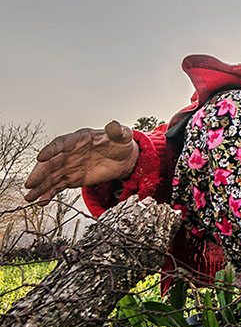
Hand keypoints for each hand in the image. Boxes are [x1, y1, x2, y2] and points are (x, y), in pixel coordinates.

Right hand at [24, 121, 138, 202]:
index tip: (41, 157)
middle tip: (30, 184)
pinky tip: (41, 201)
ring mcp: (70, 166)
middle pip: (51, 162)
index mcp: (79, 139)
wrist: (124, 159)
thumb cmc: (121, 143)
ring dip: (40, 186)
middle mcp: (70, 152)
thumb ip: (117, 131)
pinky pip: (58, 186)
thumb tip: (114, 125)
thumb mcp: (122, 135)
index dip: (51, 150)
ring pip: (51, 176)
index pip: (62, 143)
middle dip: (40, 173)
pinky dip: (49, 193)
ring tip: (30, 197)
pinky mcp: (72, 178)